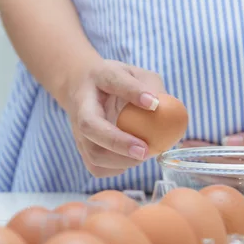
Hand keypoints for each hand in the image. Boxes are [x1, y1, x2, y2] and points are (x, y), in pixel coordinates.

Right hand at [65, 60, 165, 177]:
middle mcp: (82, 105)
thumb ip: (150, 86)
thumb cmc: (113, 82)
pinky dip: (116, 169)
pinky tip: (129, 160)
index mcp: (98, 78)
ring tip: (142, 155)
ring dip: (120, 160)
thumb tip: (165, 108)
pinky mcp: (82, 149)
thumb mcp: (134, 73)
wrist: (79, 88)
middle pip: (90, 126)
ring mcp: (78, 130)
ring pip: (92, 153)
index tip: (153, 104)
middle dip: (117, 142)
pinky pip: (96, 167)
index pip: (112, 80)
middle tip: (144, 150)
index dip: (132, 92)